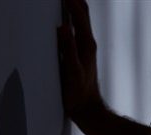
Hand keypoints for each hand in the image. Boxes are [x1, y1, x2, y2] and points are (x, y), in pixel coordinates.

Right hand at [57, 0, 104, 121]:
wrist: (87, 108)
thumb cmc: (79, 93)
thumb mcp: (71, 71)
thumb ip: (68, 49)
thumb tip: (63, 27)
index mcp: (86, 45)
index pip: (79, 15)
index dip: (71, 0)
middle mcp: (87, 43)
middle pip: (82, 14)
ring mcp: (84, 48)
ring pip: (79, 21)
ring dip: (73, 7)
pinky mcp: (79, 53)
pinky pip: (75, 30)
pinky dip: (70, 18)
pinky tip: (64, 18)